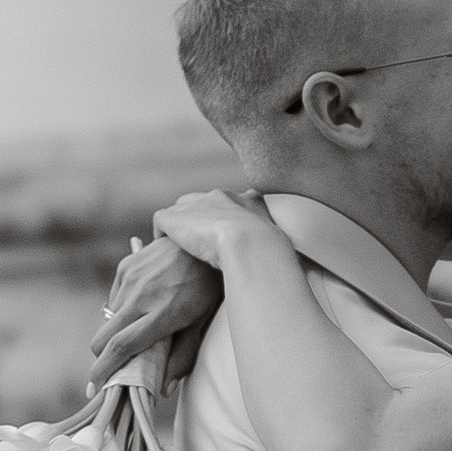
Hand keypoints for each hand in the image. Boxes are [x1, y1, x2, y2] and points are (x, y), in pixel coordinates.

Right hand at [86, 230, 227, 393]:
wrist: (206, 237)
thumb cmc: (210, 284)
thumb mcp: (202, 321)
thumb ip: (183, 355)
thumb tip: (165, 388)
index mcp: (161, 313)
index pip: (121, 346)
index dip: (104, 370)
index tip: (96, 387)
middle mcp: (139, 296)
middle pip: (103, 337)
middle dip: (101, 357)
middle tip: (112, 368)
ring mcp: (129, 279)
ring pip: (107, 319)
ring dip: (115, 333)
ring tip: (136, 334)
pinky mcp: (126, 266)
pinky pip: (114, 298)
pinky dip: (121, 310)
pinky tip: (140, 308)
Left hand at [150, 190, 268, 269]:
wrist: (251, 243)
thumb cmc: (266, 249)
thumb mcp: (275, 240)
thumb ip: (273, 239)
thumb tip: (291, 254)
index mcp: (241, 200)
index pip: (223, 203)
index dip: (218, 220)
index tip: (216, 237)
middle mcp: (217, 196)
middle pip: (197, 203)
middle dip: (193, 220)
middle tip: (193, 244)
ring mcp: (196, 205)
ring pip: (178, 212)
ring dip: (177, 229)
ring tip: (175, 249)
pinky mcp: (176, 218)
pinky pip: (161, 220)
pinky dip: (160, 233)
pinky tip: (162, 249)